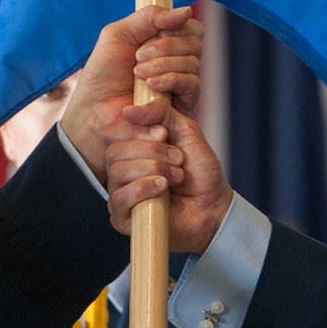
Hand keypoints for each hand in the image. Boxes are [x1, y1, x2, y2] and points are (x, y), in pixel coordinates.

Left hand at [58, 7, 203, 177]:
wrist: (94, 111)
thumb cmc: (102, 75)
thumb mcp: (118, 35)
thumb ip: (149, 17)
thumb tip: (187, 11)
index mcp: (163, 43)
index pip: (190, 28)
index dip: (178, 26)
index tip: (156, 32)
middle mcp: (176, 62)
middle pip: (194, 42)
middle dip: (166, 45)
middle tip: (139, 56)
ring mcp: (181, 84)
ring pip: (193, 62)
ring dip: (164, 64)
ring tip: (138, 74)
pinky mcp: (183, 105)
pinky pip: (192, 83)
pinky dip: (171, 79)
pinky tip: (151, 85)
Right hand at [103, 103, 232, 252]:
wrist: (213, 205)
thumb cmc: (199, 170)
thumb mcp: (185, 130)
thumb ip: (161, 112)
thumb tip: (128, 110)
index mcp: (131, 147)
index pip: (113, 131)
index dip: (137, 129)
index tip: (164, 134)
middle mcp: (121, 168)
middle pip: (114, 151)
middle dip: (151, 151)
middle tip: (178, 158)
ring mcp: (120, 193)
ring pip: (117, 172)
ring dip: (153, 169)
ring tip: (177, 176)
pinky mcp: (122, 217)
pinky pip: (120, 198)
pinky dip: (143, 188)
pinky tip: (163, 188)